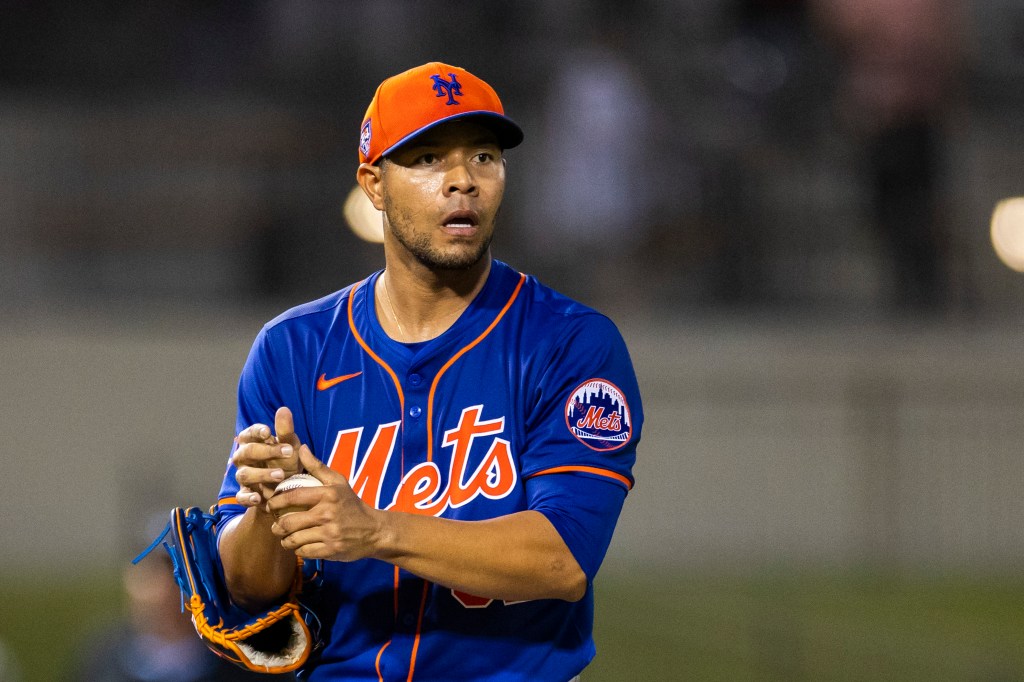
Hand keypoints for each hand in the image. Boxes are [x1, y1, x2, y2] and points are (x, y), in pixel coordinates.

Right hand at [233, 406, 304, 506]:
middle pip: (246, 452)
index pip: (249, 434)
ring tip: (281, 475)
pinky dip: (248, 498)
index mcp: (252, 442)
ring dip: (261, 475)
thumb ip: (285, 431)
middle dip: (266, 452)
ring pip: (244, 474)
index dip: (256, 432)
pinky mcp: (245, 494)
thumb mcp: (290, 446)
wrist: (288, 487)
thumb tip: (284, 409)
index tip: (268, 431)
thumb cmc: (286, 460)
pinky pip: (241, 496)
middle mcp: (244, 458)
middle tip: (288, 452)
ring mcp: (244, 476)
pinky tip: (258, 498)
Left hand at [268, 445, 384, 561]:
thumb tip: (301, 448)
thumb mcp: (338, 482)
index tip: (270, 504)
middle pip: (289, 522)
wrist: (374, 530)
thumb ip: (317, 466)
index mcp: (328, 494)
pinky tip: (299, 545)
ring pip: (294, 539)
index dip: (276, 501)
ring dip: (285, 540)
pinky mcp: (331, 550)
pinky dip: (298, 550)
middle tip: (275, 525)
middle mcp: (327, 514)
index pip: (293, 496)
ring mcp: (329, 533)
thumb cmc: (352, 504)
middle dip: (277, 526)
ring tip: (285, 537)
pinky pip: (304, 552)